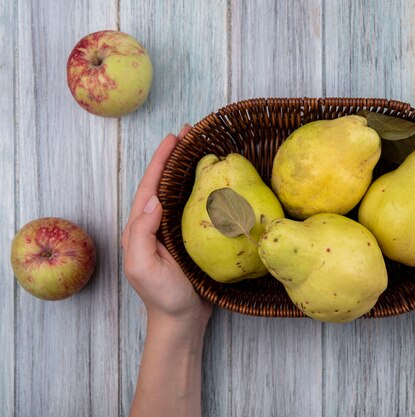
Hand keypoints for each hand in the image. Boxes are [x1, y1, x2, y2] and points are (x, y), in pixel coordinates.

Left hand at [121, 125, 212, 329]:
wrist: (181, 320)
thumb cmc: (162, 297)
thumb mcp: (142, 267)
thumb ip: (141, 234)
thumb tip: (153, 200)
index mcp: (141, 227)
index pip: (150, 186)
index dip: (161, 160)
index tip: (175, 138)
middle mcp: (156, 224)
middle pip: (164, 182)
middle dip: (175, 156)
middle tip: (191, 132)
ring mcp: (173, 230)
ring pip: (180, 191)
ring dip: (188, 168)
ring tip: (202, 147)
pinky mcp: (190, 237)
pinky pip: (196, 206)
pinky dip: (202, 189)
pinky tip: (215, 181)